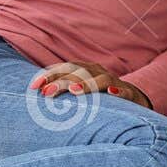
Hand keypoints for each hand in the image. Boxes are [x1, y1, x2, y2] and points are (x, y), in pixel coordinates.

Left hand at [30, 61, 152, 109]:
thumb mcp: (80, 90)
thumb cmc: (98, 96)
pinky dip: (118, 92)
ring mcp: (114, 82)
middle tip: (46, 93)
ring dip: (87, 84)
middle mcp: (98, 72)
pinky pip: (125, 92)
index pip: (65, 68)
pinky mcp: (129, 94)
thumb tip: (37, 93)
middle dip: (62, 81)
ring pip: (101, 80)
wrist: (132, 99)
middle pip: (79, 72)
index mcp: (85, 70)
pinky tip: (111, 94)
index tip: (34, 87)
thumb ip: (62, 89)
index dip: (49, 75)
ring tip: (74, 90)